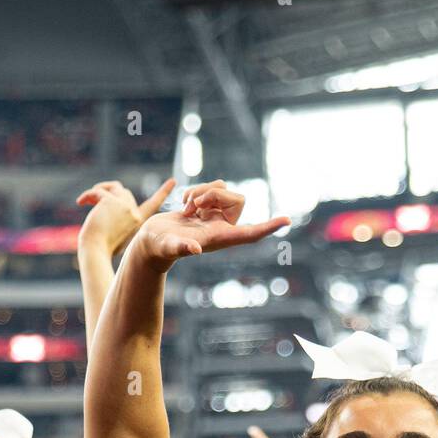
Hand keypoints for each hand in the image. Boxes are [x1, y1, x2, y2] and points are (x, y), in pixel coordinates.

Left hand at [77, 177, 175, 255]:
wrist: (96, 249)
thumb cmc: (102, 247)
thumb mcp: (116, 235)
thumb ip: (119, 220)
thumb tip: (106, 205)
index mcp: (138, 222)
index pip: (153, 204)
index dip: (163, 192)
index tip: (173, 181)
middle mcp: (134, 213)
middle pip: (124, 192)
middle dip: (109, 194)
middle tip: (93, 202)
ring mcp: (125, 206)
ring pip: (113, 186)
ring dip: (99, 190)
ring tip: (85, 202)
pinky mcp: (112, 201)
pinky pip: (98, 191)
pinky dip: (88, 195)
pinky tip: (80, 203)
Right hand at [133, 180, 290, 272]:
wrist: (150, 244)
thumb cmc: (158, 249)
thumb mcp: (168, 247)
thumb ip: (181, 248)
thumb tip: (195, 249)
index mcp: (220, 237)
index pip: (251, 233)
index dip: (268, 227)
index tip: (287, 220)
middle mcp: (221, 227)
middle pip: (237, 199)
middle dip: (215, 194)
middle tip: (195, 206)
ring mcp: (214, 217)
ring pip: (223, 190)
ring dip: (204, 191)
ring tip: (187, 208)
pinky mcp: (205, 209)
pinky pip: (212, 188)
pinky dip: (197, 191)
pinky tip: (184, 205)